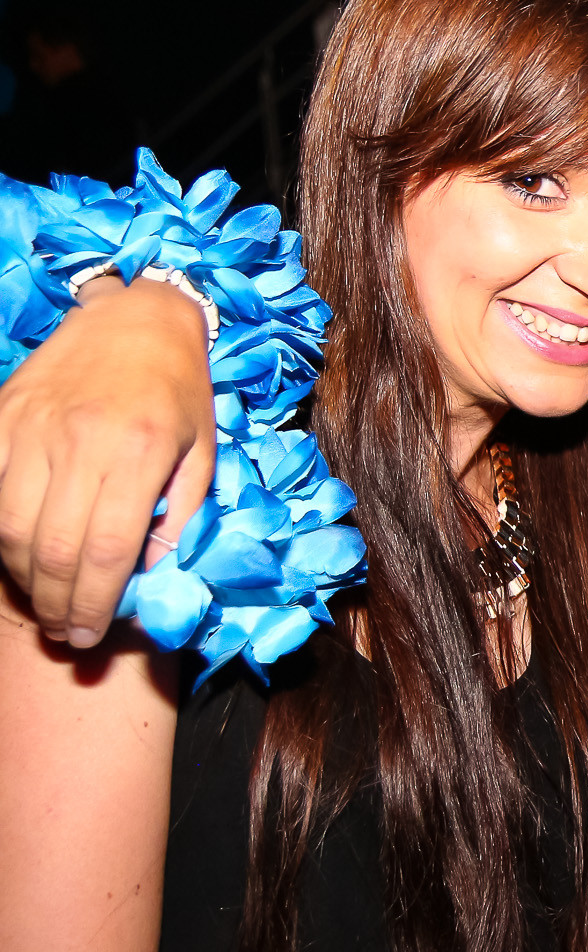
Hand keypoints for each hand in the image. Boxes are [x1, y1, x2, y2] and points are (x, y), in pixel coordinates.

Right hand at [0, 277, 212, 644]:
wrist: (137, 317)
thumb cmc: (179, 390)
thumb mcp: (202, 453)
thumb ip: (178, 515)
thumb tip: (147, 573)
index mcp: (141, 452)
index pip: (110, 550)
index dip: (97, 603)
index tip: (92, 634)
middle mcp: (81, 441)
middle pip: (53, 548)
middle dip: (56, 602)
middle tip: (64, 630)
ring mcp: (33, 427)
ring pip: (9, 526)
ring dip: (21, 577)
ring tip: (42, 601)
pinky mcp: (2, 416)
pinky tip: (14, 555)